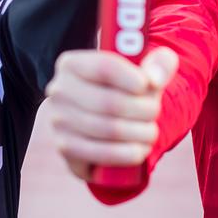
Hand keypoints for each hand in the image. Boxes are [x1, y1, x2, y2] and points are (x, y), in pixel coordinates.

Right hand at [45, 47, 178, 182]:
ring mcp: (58, 121)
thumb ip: (159, 64)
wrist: (102, 121)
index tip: (149, 85)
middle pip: (110, 102)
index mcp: (73, 64)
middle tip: (155, 112)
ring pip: (109, 129)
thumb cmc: (125, 90)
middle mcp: (59, 90)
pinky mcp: (65, 148)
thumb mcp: (143, 70)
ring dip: (140, 133)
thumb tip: (155, 79)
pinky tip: (140, 149)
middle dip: (142, 110)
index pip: (104, 67)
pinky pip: (102, 153)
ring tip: (151, 131)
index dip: (131, 77)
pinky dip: (128, 153)